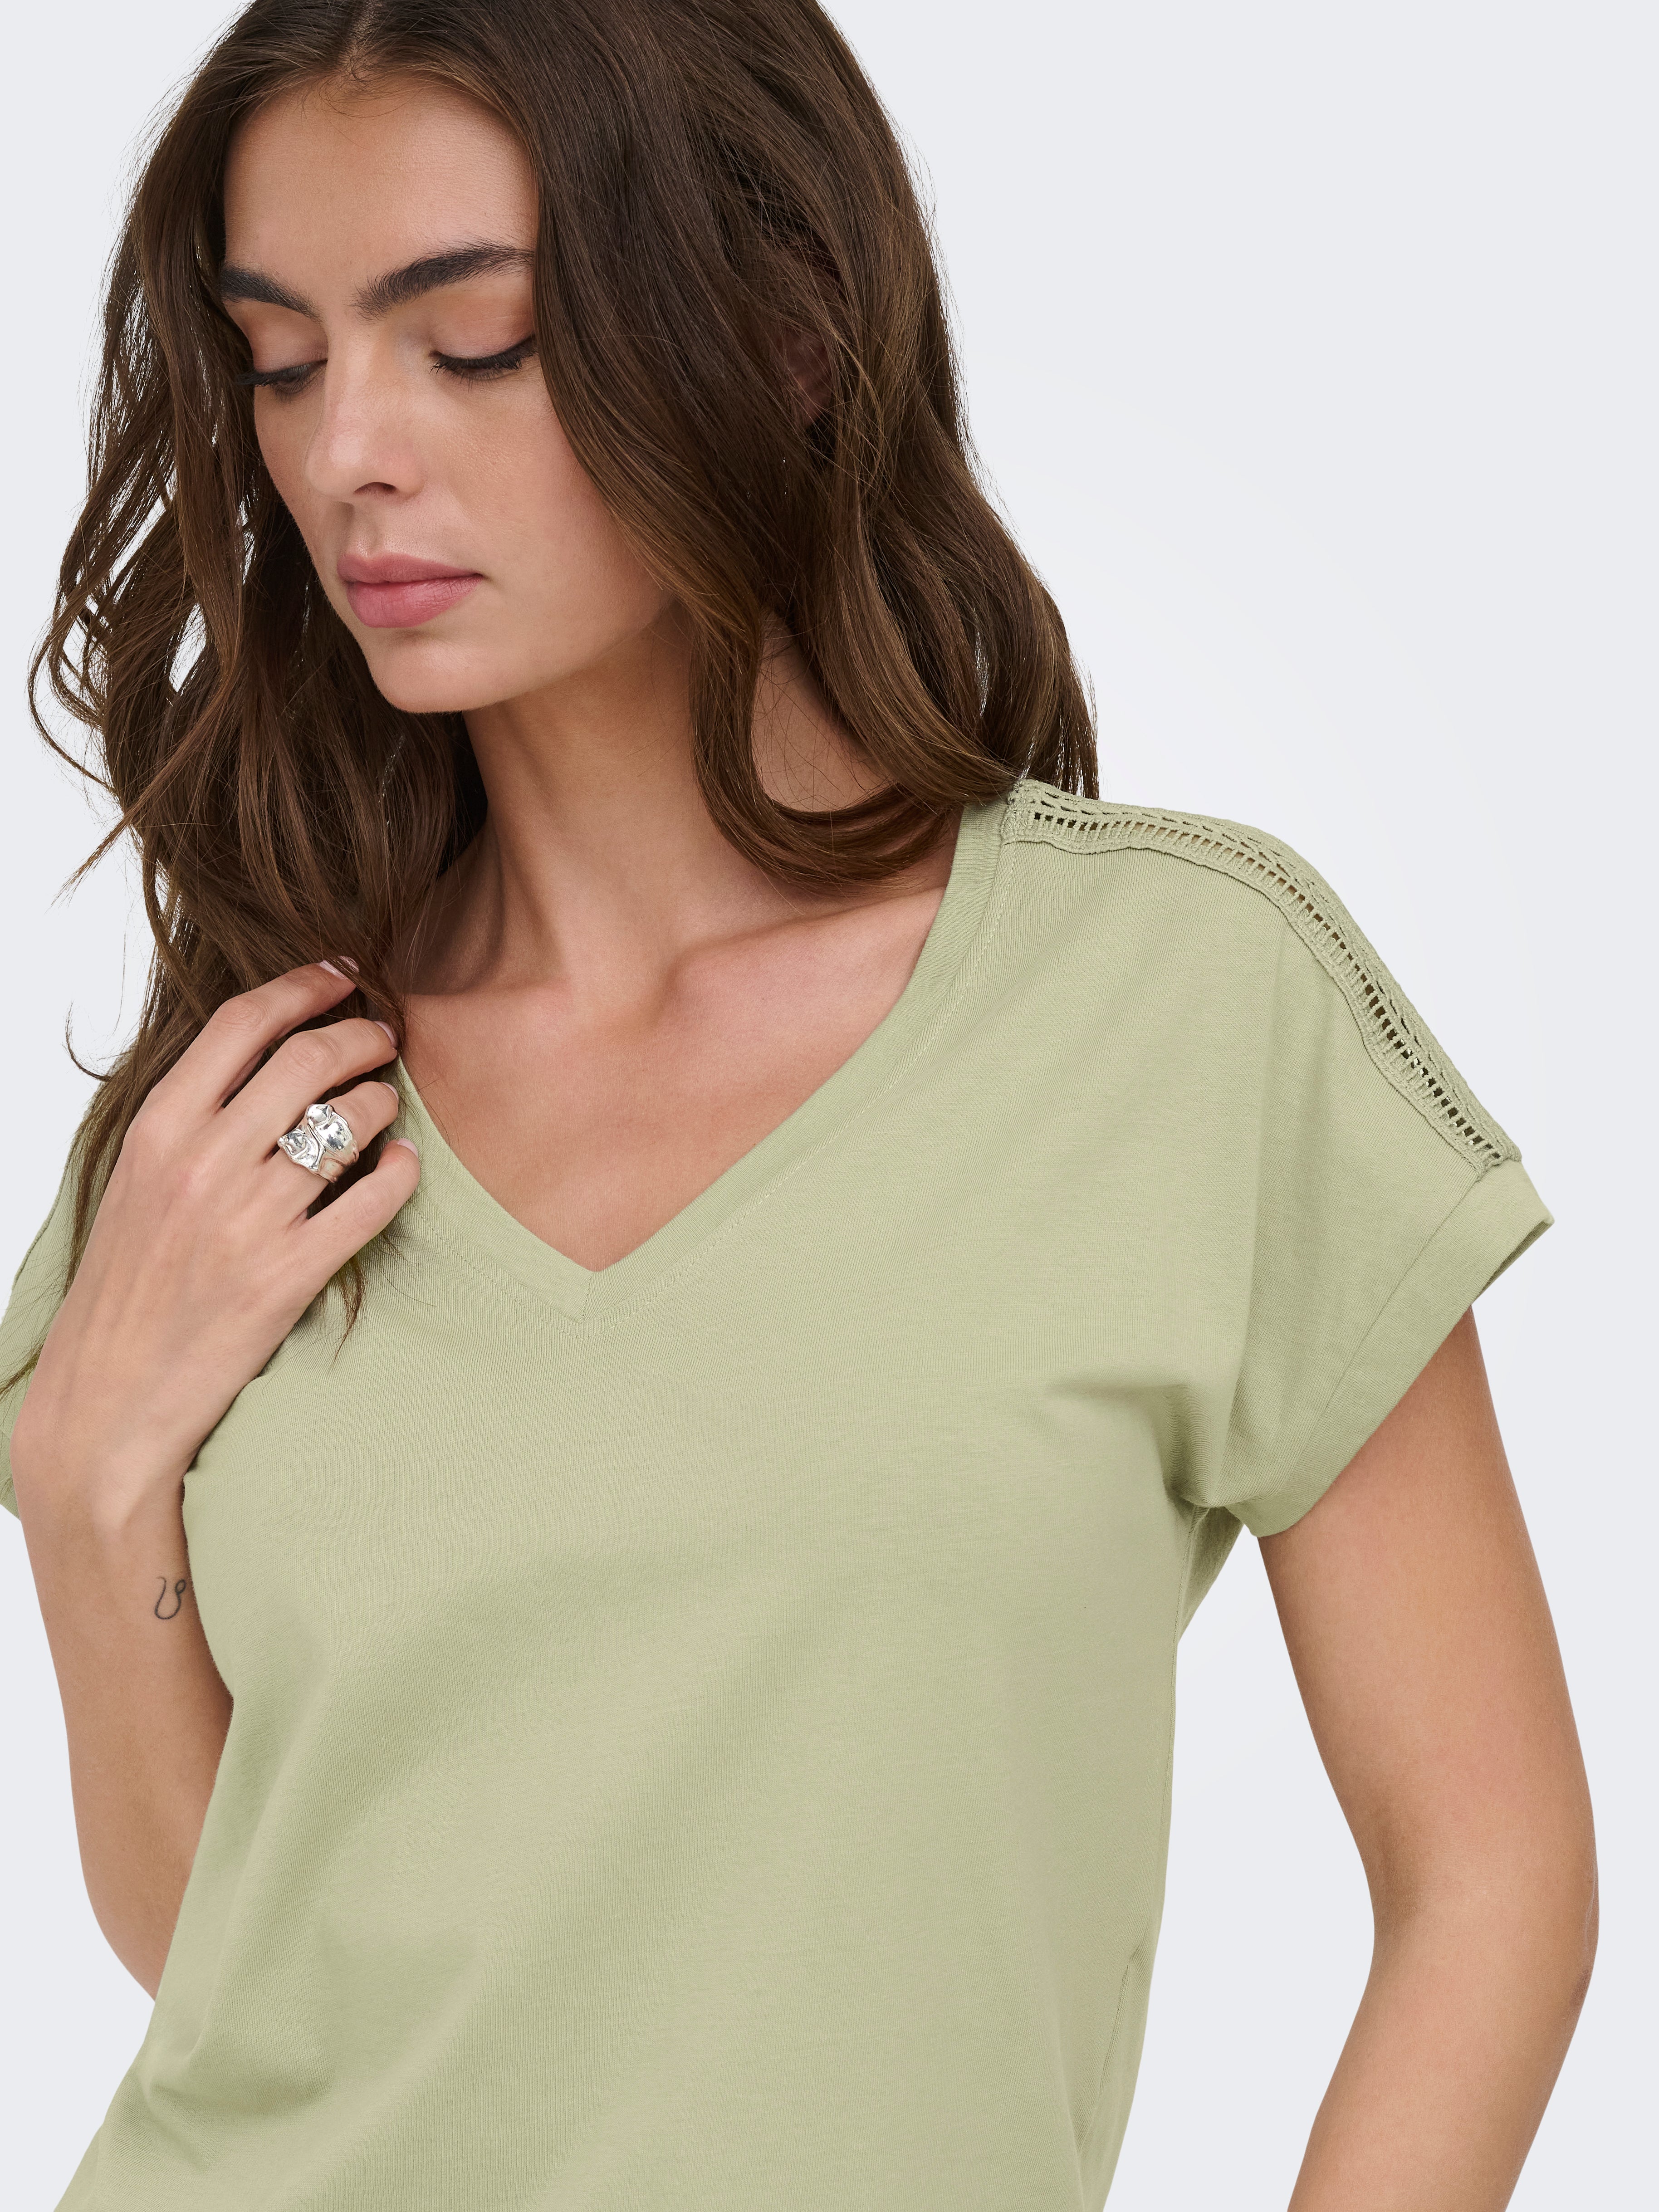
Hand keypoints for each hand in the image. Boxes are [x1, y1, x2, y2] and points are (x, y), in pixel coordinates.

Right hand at [9, 963, 418, 1524]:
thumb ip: (192, 1117)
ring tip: (386, 1104)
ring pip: (350, 1122)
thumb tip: (262, 1057)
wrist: (108, 1395)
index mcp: (160, 1129)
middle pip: (308, 1059)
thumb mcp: (136, 1181)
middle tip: (383, 1037)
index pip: (244, 1023)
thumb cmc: (126, 1285)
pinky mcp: (291, 1273)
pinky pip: (373, 1199)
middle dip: (361, 1035)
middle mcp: (204, 1162)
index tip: (342, 974)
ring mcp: (251, 1217)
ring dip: (383, 1100)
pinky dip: (401, 1172)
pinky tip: (404, 1165)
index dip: (304, 986)